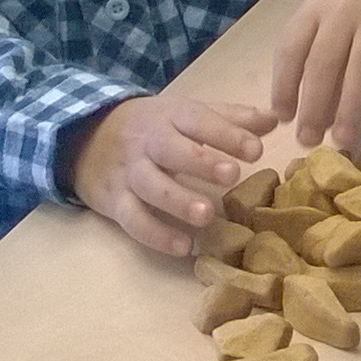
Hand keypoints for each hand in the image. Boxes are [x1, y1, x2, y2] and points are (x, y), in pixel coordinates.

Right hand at [68, 94, 276, 257]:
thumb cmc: (152, 127)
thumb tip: (274, 119)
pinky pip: (133, 220)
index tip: (256, 149)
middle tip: (231, 175)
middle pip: (171, 149)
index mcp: (171, 116)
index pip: (199, 120)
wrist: (85, 135)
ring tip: (207, 216)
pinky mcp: (114, 201)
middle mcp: (148, 142)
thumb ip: (230, 118)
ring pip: (150, 186)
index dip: (227, 133)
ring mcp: (129, 172)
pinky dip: (156, 235)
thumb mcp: (184, 113)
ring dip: (178, 202)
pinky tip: (183, 247)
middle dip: (200, 162)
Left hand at [265, 0, 360, 150]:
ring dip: (351, 106)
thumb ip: (314, 62)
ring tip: (344, 140)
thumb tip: (302, 118)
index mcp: (314, 9)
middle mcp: (343, 11)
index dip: (283, 86)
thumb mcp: (327, 24)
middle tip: (310, 140)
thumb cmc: (355, 11)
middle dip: (314, 105)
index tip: (284, 119)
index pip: (291, 49)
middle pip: (324, 61)